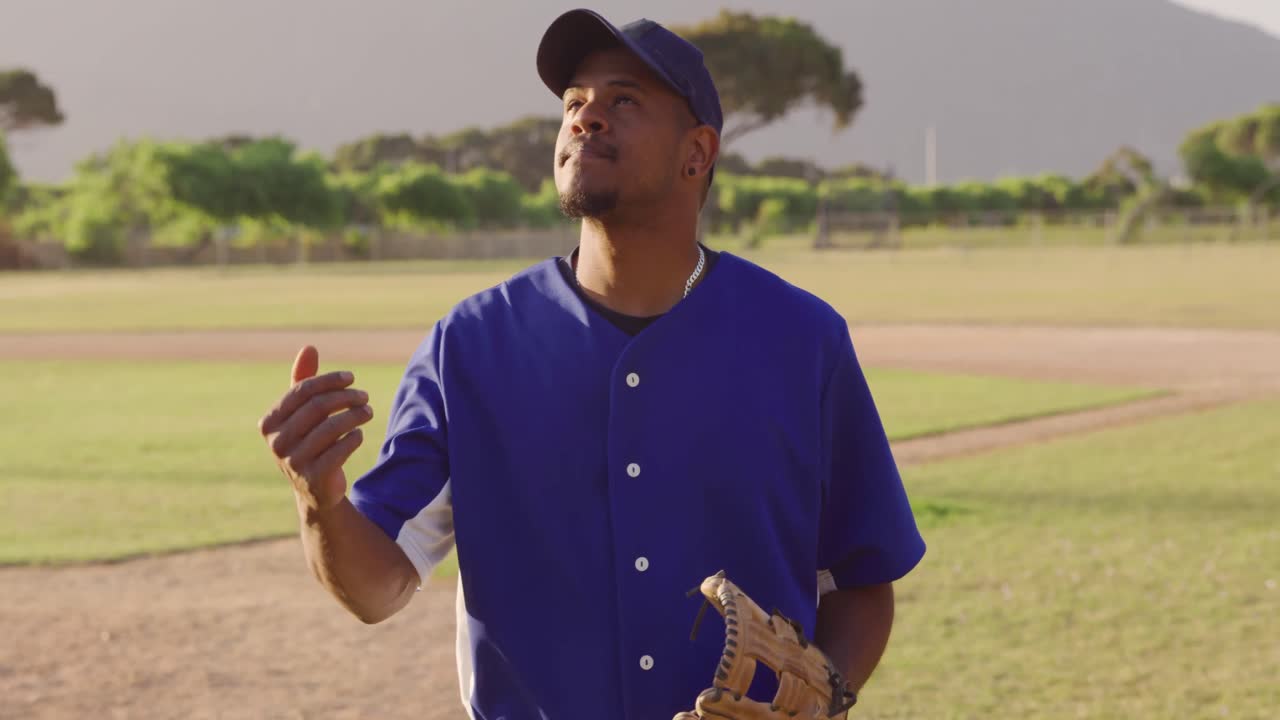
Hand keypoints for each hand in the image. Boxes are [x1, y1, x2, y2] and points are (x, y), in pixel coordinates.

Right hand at [258, 345, 373, 513]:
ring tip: (368, 412)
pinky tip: (358, 434)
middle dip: (346, 397)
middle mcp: (276, 443)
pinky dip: (354, 438)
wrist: (315, 490)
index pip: (302, 390)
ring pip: (332, 427)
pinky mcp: (314, 478)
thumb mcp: (303, 413)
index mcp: (269, 423)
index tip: (351, 377)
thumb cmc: (308, 441)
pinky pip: (341, 449)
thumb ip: (303, 380)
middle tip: (364, 396)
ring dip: (355, 415)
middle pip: (318, 407)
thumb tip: (309, 347)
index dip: (329, 380)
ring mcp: (293, 462)